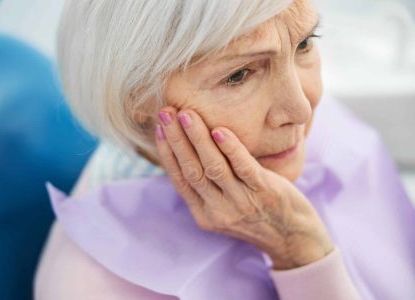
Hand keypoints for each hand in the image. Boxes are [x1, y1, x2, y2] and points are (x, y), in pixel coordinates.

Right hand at [155, 107, 333, 269]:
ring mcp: (242, 203)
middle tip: (166, 113)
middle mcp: (219, 211)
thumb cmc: (256, 214)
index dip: (167, 152)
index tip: (160, 127)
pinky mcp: (265, 193)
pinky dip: (230, 148)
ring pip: (214, 168)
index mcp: (204, 214)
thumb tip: (187, 150)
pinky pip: (244, 168)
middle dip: (177, 140)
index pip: (180, 179)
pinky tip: (220, 130)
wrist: (293, 237)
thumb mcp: (224, 207)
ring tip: (187, 114)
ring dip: (198, 139)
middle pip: (192, 171)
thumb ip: (207, 186)